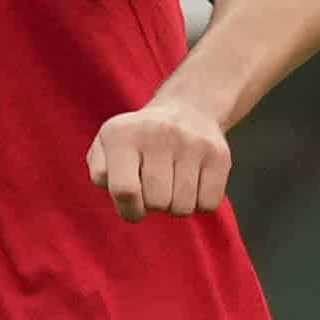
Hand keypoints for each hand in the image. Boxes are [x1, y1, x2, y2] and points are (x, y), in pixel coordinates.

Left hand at [87, 93, 232, 220]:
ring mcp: (192, 143)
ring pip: (183, 207)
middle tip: (155, 187)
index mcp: (122, 134)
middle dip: (153, 205)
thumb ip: (101, 172)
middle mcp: (158, 133)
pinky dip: (200, 203)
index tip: (133, 207)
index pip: (125, 190)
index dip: (129, 210)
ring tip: (172, 183)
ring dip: (176, 206)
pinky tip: (193, 183)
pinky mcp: (219, 155)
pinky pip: (209, 204)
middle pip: (156, 202)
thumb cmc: (137, 140)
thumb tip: (120, 191)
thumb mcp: (106, 147)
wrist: (187, 109)